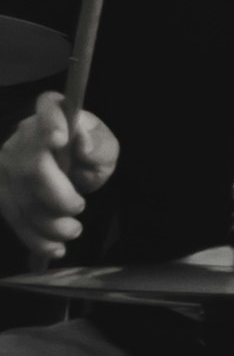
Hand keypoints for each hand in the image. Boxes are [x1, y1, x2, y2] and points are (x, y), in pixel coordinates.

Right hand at [1, 92, 116, 258]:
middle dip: (56, 196)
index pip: (48, 106)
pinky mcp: (1, 193)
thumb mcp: (103, 145)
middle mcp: (24, 138)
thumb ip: (98, 144)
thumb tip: (82, 147)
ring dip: (47, 224)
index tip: (62, 138)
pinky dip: (35, 239)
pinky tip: (54, 249)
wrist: (64, 167)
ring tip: (73, 231)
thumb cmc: (86, 150)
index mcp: (54, 115)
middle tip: (79, 208)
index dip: (50, 121)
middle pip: (31, 167)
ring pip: (20, 199)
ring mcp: (6, 166)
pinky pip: (14, 219)